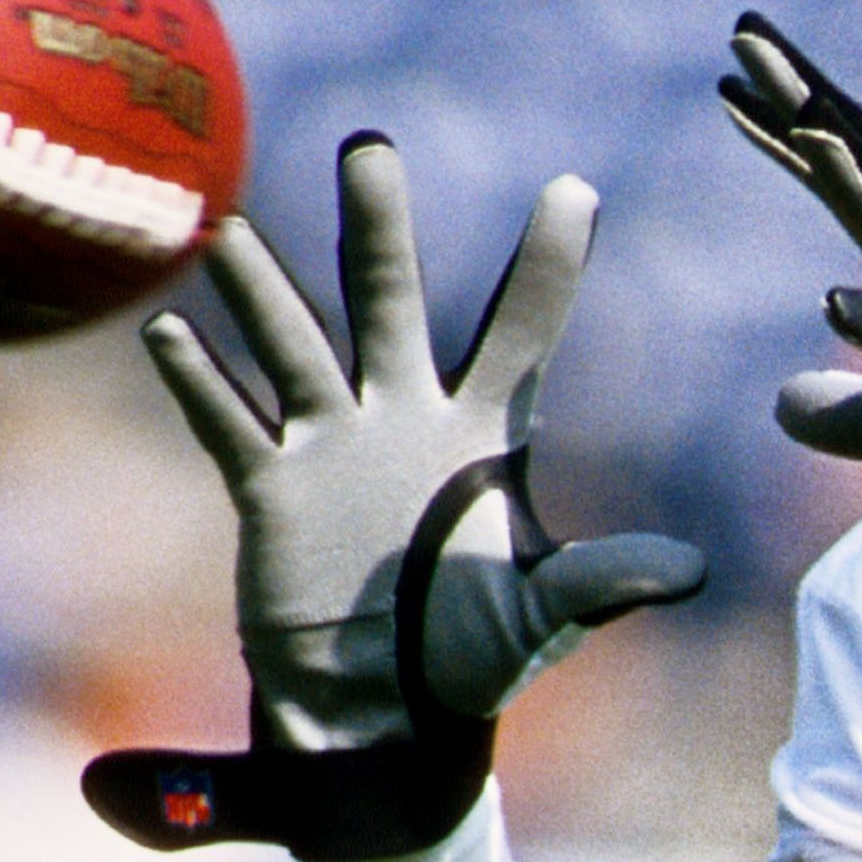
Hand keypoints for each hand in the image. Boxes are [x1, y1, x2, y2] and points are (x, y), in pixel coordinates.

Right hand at [83, 133, 705, 861]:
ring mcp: (334, 446)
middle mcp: (405, 417)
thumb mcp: (545, 616)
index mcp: (484, 434)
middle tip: (370, 147)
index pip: (521, 331)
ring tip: (228, 232)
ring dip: (262, 294)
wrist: (386, 713)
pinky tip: (168, 333)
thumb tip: (693, 572)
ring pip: (296, 348)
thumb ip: (605, 583)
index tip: (576, 187)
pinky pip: (234, 428)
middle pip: (390, 301)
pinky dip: (203, 386)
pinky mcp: (274, 492)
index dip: (548, 265)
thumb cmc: (473, 654)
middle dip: (379, 228)